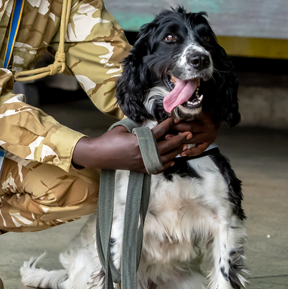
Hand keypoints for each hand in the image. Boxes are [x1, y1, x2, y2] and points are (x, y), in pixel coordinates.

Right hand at [72, 118, 193, 172]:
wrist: (99, 155)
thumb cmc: (109, 139)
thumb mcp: (123, 128)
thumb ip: (136, 127)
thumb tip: (146, 124)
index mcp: (139, 141)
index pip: (159, 132)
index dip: (168, 125)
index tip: (175, 119)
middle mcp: (143, 153)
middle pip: (166, 146)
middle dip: (179, 139)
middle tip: (189, 134)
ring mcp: (142, 162)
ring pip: (165, 158)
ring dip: (175, 152)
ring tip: (184, 146)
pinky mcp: (140, 169)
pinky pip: (157, 168)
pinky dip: (166, 164)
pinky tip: (173, 160)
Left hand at [173, 111, 220, 156]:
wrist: (217, 119)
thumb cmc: (204, 114)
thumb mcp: (197, 110)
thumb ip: (186, 111)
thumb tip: (171, 113)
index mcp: (204, 116)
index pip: (191, 116)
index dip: (180, 117)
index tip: (171, 119)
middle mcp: (207, 126)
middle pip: (190, 128)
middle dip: (177, 129)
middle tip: (166, 131)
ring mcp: (208, 136)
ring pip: (192, 139)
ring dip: (180, 140)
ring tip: (169, 140)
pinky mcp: (208, 144)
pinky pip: (199, 150)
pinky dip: (190, 152)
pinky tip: (182, 153)